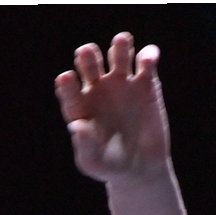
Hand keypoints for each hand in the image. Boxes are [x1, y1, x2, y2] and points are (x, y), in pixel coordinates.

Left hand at [55, 32, 172, 181]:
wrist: (139, 169)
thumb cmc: (109, 167)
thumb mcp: (92, 162)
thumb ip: (84, 144)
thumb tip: (76, 126)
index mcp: (79, 106)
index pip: (69, 89)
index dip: (67, 83)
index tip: (67, 77)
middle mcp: (98, 90)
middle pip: (89, 63)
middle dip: (88, 55)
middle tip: (87, 53)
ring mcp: (122, 85)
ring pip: (118, 55)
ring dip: (119, 46)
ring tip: (122, 42)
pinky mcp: (147, 85)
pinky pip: (146, 63)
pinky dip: (148, 56)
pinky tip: (148, 60)